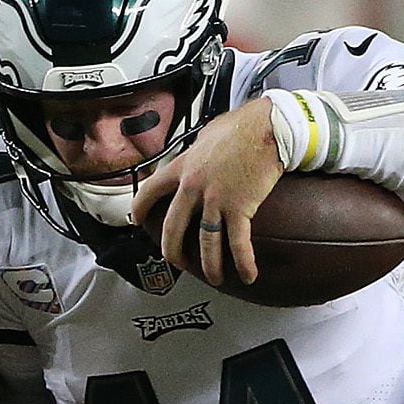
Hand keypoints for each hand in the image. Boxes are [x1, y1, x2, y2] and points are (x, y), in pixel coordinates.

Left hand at [131, 104, 284, 288]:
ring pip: (205, 243)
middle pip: (173, 227)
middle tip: (177, 263)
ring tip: (215, 278)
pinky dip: (243, 262)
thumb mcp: (209, 134)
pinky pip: (238, 243)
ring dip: (210, 266)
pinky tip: (247, 275)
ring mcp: (215, 199)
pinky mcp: (239, 208)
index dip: (140, 207)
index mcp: (184, 166)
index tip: (136, 220)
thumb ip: (199, 149)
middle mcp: (193, 186)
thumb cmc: (244, 126)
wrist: (268, 126)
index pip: (151, 189)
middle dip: (172, 251)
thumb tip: (200, 150)